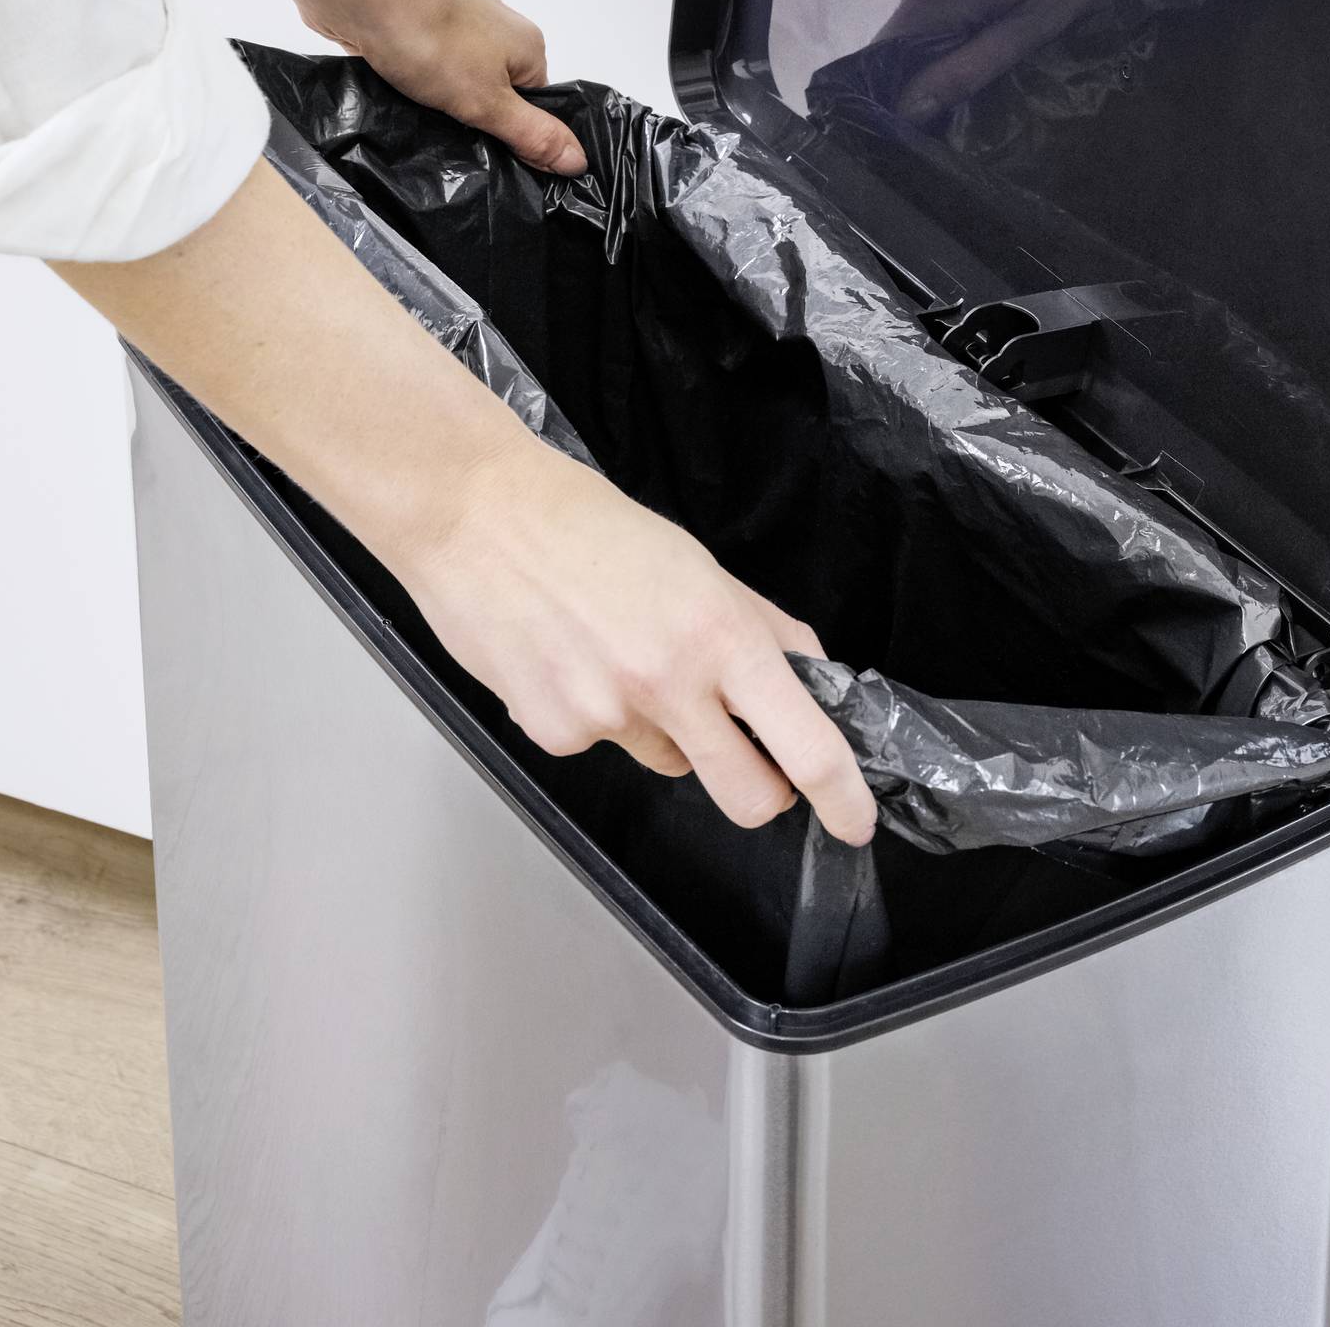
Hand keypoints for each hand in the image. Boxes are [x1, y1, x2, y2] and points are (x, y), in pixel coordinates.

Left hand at [300, 0, 587, 177]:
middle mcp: (498, 28)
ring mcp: (457, 22)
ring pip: (458, 79)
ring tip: (423, 117)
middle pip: (497, 92)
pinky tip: (400, 95)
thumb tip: (578, 160)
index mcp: (527, 45)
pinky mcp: (418, 24)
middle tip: (454, 139)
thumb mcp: (487, 102)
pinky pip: (427, 67)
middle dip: (475, 118)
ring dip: (442, 101)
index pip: (536, 106)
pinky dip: (416, 83)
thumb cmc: (430, 38)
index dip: (517, 136)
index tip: (492, 156)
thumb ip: (532, 133)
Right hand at [407, 427, 878, 844]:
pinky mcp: (554, 735)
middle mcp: (669, 684)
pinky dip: (598, 716)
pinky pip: (604, 746)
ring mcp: (607, 717)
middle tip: (748, 752)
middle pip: (749, 795)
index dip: (841, 797)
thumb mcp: (693, 561)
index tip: (853, 818)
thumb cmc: (583, 522)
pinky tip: (568, 658)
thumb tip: (807, 672)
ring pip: (672, 762)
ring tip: (619, 654)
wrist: (476, 512)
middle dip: (762, 789)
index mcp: (719, 634)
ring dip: (668, 730)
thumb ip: (756, 623)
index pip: (805, 743)